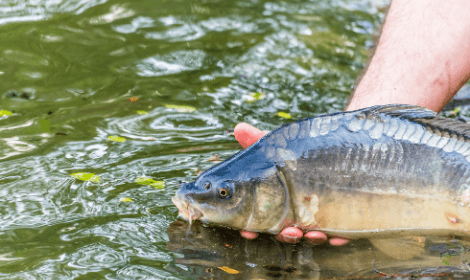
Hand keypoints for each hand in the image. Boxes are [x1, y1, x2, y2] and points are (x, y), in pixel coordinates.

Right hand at [234, 123, 348, 245]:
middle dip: (285, 235)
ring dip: (310, 239)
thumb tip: (238, 127)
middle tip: (287, 231)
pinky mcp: (342, 218)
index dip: (252, 229)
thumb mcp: (280, 146)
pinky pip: (341, 233)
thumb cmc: (302, 150)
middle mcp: (297, 212)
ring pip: (312, 235)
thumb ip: (258, 139)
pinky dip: (339, 238)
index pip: (261, 220)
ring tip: (311, 233)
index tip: (248, 232)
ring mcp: (319, 217)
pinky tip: (338, 237)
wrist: (337, 146)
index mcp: (278, 202)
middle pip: (287, 230)